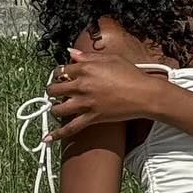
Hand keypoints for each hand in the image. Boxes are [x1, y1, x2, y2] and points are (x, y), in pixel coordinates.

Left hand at [44, 44, 169, 144]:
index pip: (62, 70)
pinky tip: (48, 139)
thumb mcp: (110, 58)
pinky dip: (58, 134)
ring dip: (54, 109)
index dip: (60, 74)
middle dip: (52, 90)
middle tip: (55, 92)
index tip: (61, 77)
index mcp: (85, 68)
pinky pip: (71, 128)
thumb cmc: (131, 74)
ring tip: (56, 109)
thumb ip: (88, 56)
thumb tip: (72, 53)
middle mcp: (82, 85)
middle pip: (55, 89)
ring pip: (59, 108)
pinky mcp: (92, 117)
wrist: (144, 94)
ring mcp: (86, 103)